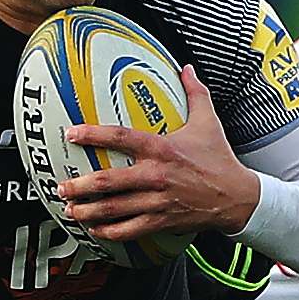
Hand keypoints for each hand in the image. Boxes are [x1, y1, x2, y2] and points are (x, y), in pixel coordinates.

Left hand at [57, 65, 260, 240]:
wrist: (237, 197)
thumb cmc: (219, 159)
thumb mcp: (208, 122)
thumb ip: (194, 92)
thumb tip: (186, 67)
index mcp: (162, 149)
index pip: (121, 137)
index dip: (93, 134)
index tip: (71, 133)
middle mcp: (156, 176)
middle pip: (109, 181)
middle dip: (80, 185)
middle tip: (61, 186)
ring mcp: (157, 202)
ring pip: (114, 209)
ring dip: (87, 211)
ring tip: (70, 209)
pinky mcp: (161, 221)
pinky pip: (129, 230)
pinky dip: (109, 232)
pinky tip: (95, 229)